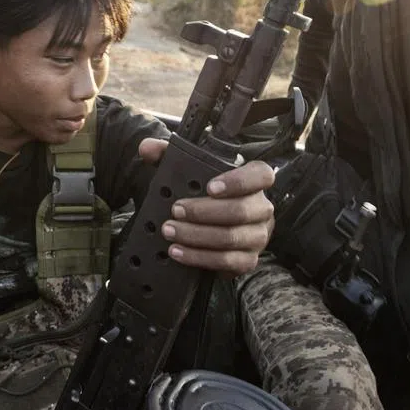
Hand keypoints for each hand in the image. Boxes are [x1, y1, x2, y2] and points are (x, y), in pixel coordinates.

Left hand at [138, 138, 274, 275]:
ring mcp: (258, 236)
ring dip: (197, 236)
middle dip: (203, 212)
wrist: (206, 226)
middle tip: (176, 210)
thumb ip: (167, 155)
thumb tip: (147, 147)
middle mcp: (261, 208)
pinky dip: (199, 257)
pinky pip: (227, 261)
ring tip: (170, 231)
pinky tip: (178, 251)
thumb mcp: (186, 172)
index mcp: (254, 181)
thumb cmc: (201, 194)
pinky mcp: (248, 260)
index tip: (210, 187)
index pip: (260, 176)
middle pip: (240, 211)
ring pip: (231, 237)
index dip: (238, 181)